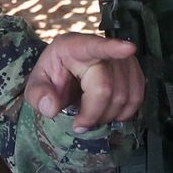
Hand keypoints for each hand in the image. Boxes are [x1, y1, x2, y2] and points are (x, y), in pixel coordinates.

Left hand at [23, 34, 142, 130]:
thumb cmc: (52, 77)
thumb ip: (38, 96)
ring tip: (92, 118)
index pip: (94, 46)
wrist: (65, 75)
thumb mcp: (34, 86)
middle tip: (79, 125)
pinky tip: (112, 115)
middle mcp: (102, 48)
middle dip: (94, 114)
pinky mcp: (132, 70)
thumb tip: (51, 107)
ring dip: (109, 115)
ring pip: (125, 95)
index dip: (113, 48)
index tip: (129, 48)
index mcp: (73, 47)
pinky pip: (137, 96)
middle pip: (107, 88)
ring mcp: (121, 59)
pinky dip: (126, 112)